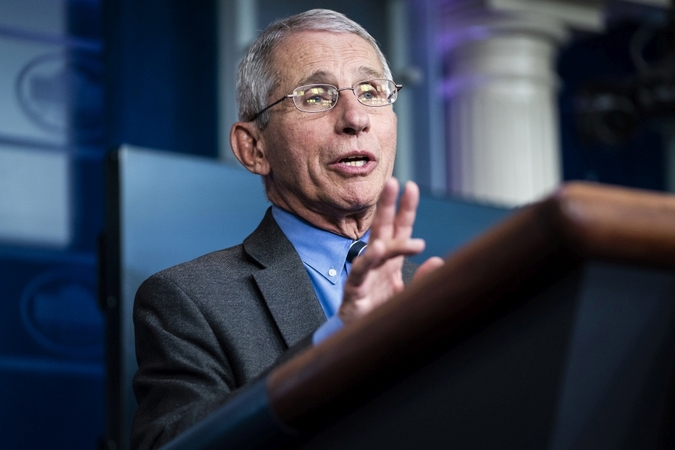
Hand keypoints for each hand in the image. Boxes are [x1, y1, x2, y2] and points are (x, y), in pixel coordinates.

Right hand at [339, 178, 443, 323]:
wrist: (360, 338)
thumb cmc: (381, 314)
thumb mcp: (408, 295)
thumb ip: (423, 280)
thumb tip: (439, 261)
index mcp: (391, 261)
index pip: (399, 229)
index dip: (405, 209)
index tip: (411, 187)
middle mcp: (378, 262)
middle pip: (383, 228)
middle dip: (388, 205)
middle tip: (393, 183)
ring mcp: (365, 274)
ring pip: (374, 249)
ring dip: (387, 237)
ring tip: (399, 226)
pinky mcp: (355, 289)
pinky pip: (360, 272)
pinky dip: (368, 260)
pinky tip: (377, 249)